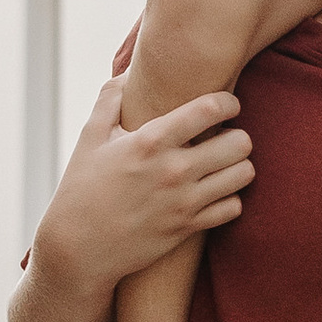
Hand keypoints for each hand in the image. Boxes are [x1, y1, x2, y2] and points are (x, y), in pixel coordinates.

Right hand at [32, 83, 254, 293]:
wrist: (78, 249)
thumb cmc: (81, 189)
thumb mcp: (89, 137)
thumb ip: (110, 98)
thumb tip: (130, 72)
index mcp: (150, 141)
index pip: (209, 109)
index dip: (228, 101)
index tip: (227, 104)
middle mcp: (173, 171)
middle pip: (239, 142)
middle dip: (238, 134)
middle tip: (226, 136)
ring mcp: (184, 202)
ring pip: (244, 175)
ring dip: (239, 165)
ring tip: (225, 163)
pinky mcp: (188, 228)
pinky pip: (234, 208)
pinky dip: (231, 198)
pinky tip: (216, 192)